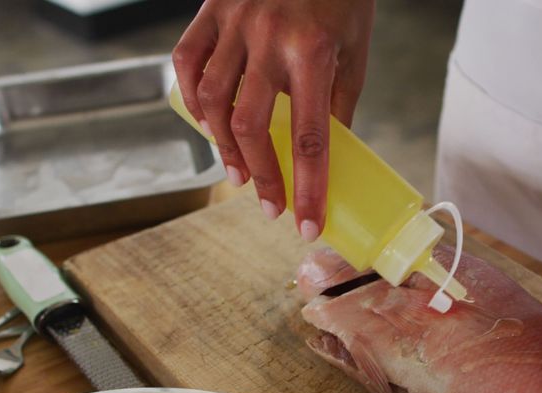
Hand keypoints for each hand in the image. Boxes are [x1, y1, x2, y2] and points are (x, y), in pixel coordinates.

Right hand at [172, 0, 374, 239]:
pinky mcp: (209, 10)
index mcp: (312, 51)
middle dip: (262, 175)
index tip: (305, 223)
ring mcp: (233, 22)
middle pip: (251, 125)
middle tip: (271, 204)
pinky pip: (187, 62)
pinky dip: (193, 100)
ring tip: (241, 174)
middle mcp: (268, 37)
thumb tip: (329, 156)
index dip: (308, 187)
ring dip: (224, 147)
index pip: (310, 137)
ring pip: (212, 100)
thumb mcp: (354, 49)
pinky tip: (209, 126)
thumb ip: (337, 102)